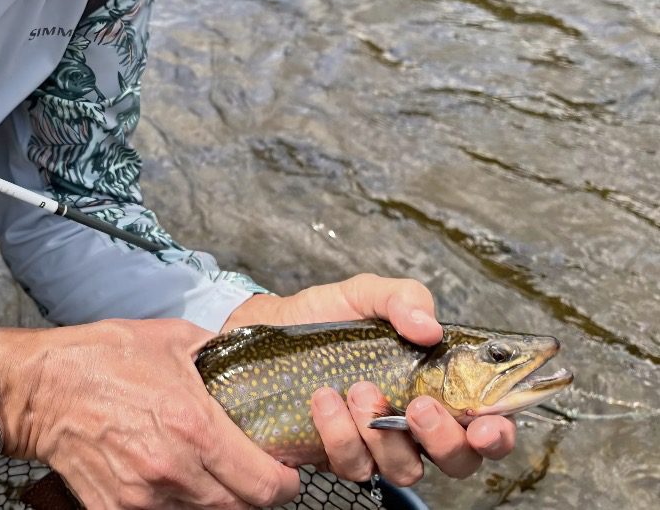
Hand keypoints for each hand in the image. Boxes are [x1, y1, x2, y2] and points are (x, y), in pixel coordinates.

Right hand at [0, 319, 301, 508]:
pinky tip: (168, 478)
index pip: (266, 486)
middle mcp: (175, 470)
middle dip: (253, 491)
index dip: (285, 482)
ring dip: (214, 497)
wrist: (41, 389)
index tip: (283, 470)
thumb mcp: (170, 338)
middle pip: (242, 509)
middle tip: (247, 468)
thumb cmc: (102, 357)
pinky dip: (174, 504)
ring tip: (203, 468)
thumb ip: (218, 351)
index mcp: (195, 426)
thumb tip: (250, 353)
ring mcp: (145, 497)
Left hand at [222, 274, 516, 486]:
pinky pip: (353, 464)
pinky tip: (324, 400)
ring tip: (360, 390)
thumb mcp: (365, 294)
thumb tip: (430, 326)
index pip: (485, 422)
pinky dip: (339, 434)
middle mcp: (414, 423)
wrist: (265, 330)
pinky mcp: (338, 455)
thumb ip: (403, 299)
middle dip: (445, 441)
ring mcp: (377, 444)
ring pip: (405, 468)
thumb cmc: (323, 315)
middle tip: (420, 407)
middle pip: (459, 460)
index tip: (488, 424)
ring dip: (385, 433)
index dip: (497, 432)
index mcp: (435, 385)